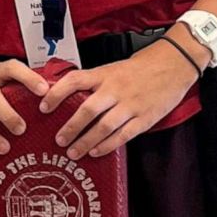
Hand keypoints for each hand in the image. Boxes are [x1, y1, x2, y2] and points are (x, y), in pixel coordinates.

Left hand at [40, 40, 200, 159]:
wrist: (173, 65)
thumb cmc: (140, 68)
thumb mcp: (113, 68)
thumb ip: (93, 82)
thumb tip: (65, 93)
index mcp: (105, 74)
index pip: (74, 80)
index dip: (56, 93)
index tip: (43, 106)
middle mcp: (116, 89)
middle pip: (88, 109)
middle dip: (71, 127)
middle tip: (59, 140)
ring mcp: (131, 105)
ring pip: (104, 126)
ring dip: (86, 141)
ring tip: (73, 152)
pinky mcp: (144, 118)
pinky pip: (123, 135)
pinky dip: (107, 146)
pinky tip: (96, 152)